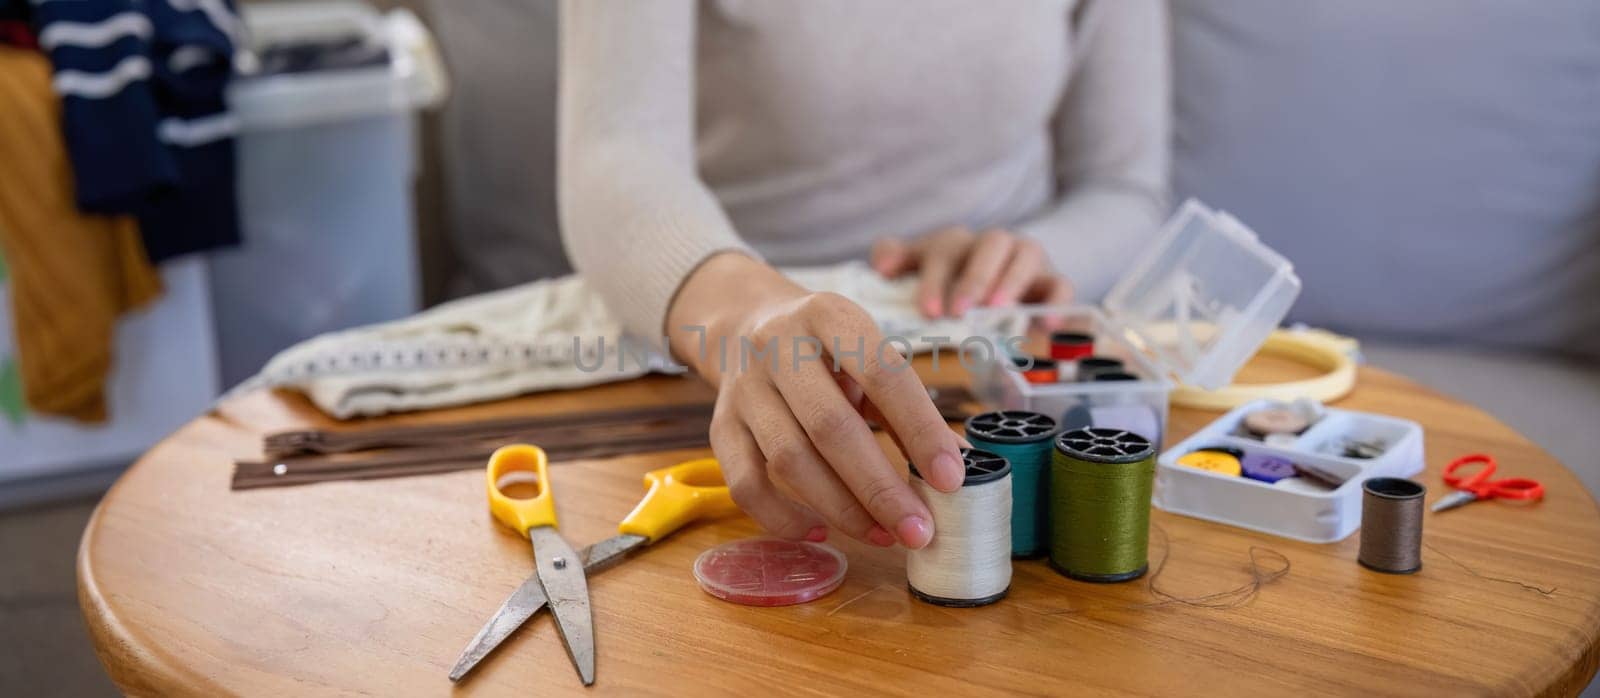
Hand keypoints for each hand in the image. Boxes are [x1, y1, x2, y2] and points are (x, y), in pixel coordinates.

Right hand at [667, 253, 965, 548]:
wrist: (743, 325)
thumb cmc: (824, 348)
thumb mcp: (866, 352)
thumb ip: (907, 405)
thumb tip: (956, 466)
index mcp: (829, 316)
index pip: (882, 374)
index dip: (919, 429)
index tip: (951, 478)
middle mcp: (778, 347)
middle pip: (830, 427)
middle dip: (880, 487)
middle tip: (919, 529)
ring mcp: (744, 389)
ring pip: (789, 460)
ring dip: (841, 508)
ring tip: (882, 535)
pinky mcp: (720, 426)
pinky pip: (746, 483)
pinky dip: (782, 517)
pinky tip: (820, 532)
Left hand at [871, 227, 1072, 317]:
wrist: (1003, 284)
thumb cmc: (951, 283)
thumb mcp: (921, 269)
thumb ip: (897, 260)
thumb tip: (881, 267)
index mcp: (957, 243)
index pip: (944, 249)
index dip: (935, 279)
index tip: (927, 311)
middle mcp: (993, 244)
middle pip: (988, 245)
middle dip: (973, 278)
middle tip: (960, 312)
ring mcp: (1026, 260)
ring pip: (1025, 256)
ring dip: (1012, 281)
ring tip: (998, 309)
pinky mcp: (1053, 281)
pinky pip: (1061, 286)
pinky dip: (1056, 303)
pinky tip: (1046, 326)